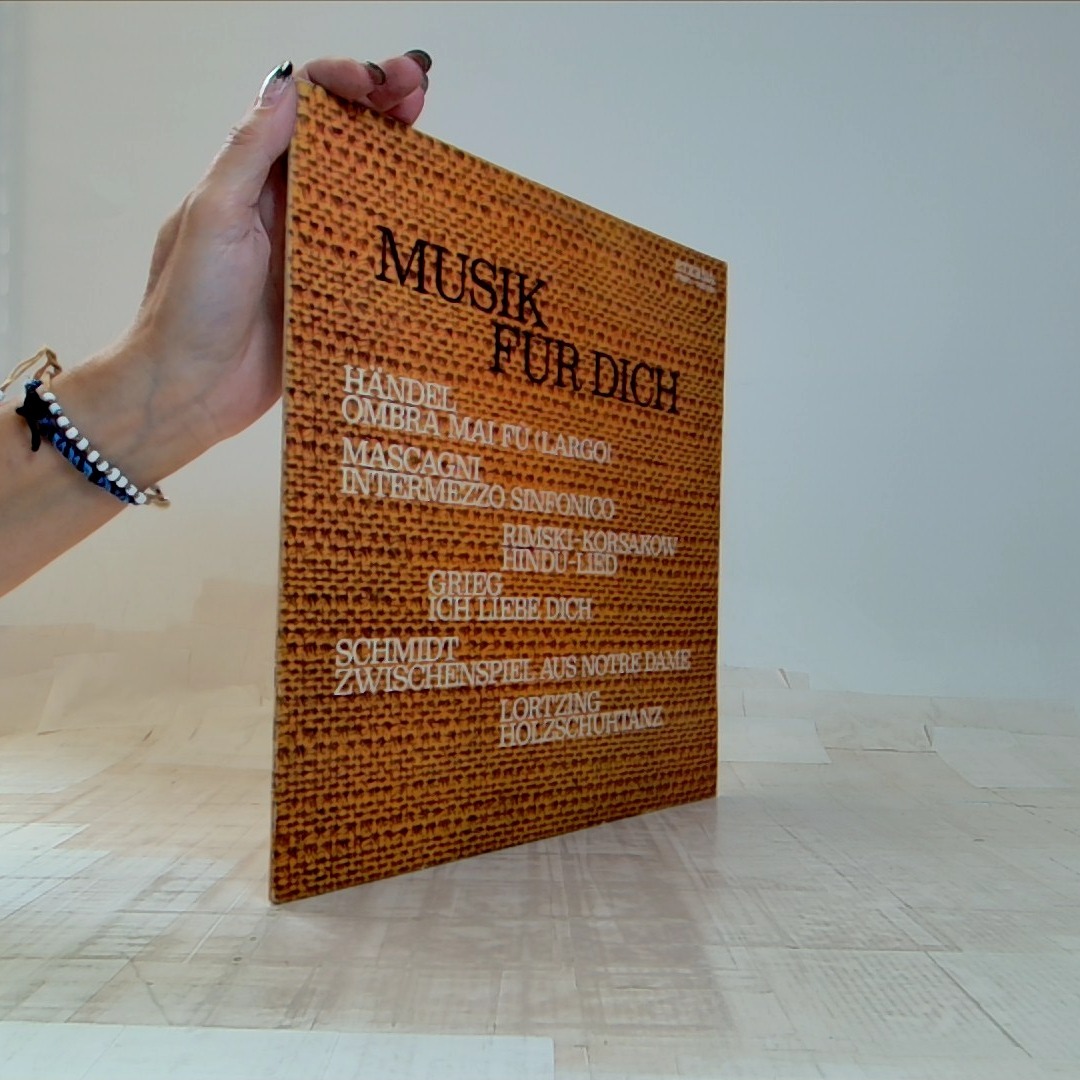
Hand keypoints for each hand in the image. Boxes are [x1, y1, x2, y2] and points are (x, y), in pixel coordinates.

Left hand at [108, 52, 431, 479]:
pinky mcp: (332, 292)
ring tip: (432, 136)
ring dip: (398, 157)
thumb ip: (250, 153)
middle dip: (381, 105)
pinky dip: (402, 229)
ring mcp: (311, 249)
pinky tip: (430, 218)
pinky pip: (373, 253)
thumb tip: (289, 87)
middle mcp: (285, 205)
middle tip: (421, 89)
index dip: (343, 82)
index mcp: (252, 177)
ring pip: (364, 190)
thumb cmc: (189, 306)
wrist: (190, 390)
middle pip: (342, 140)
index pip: (303, 107)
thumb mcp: (214, 217)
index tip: (382, 83)